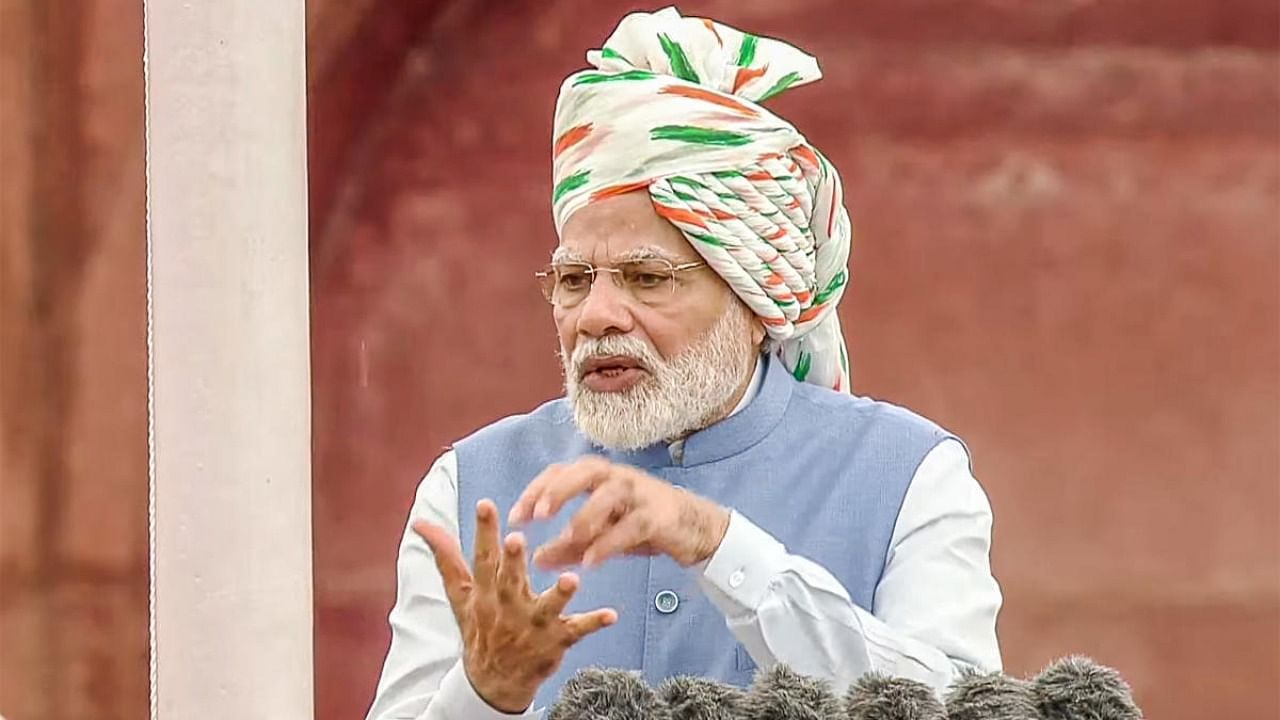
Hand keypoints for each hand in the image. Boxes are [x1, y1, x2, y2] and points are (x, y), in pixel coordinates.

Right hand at [413, 499, 616, 712]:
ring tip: (570, 579)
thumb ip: (445, 556)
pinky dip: (594, 622)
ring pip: (546, 608)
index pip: (482, 559)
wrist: (493, 681)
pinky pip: (577, 631)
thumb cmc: (480, 627)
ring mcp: (533, 625)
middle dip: (512, 562)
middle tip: (516, 539)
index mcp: (485, 593)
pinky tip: (611, 614)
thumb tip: (421, 524)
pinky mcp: (556, 640)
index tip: (486, 505)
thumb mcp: (459, 594)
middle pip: (509, 582)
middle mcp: (508, 607)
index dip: (483, 532)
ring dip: (558, 594)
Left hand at [507, 457, 730, 569]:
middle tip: (537, 515)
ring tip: (567, 537)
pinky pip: (631, 526)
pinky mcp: (657, 515)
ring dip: (585, 515)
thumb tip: (535, 559)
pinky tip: (592, 562)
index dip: (535, 491)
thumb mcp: (599, 535)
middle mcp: (617, 478)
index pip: (560, 472)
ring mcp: (639, 494)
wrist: (692, 529)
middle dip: (558, 490)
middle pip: (584, 471)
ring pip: (609, 495)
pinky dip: (610, 542)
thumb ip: (568, 546)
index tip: (515, 519)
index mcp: (597, 477)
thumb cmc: (641, 525)